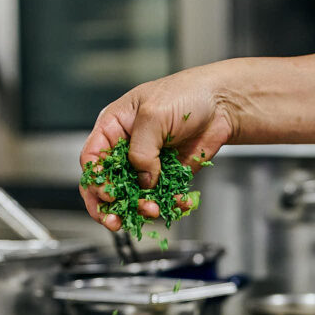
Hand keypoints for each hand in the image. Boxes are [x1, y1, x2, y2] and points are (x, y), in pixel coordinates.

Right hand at [79, 66, 235, 230]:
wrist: (222, 103)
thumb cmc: (185, 94)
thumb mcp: (154, 115)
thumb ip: (142, 150)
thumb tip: (143, 180)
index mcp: (113, 128)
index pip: (92, 159)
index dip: (95, 180)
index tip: (109, 194)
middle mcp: (127, 148)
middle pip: (108, 184)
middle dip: (110, 205)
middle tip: (116, 220)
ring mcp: (148, 164)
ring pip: (134, 196)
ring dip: (140, 208)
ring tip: (153, 210)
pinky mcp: (168, 175)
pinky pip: (162, 197)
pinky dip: (169, 205)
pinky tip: (178, 204)